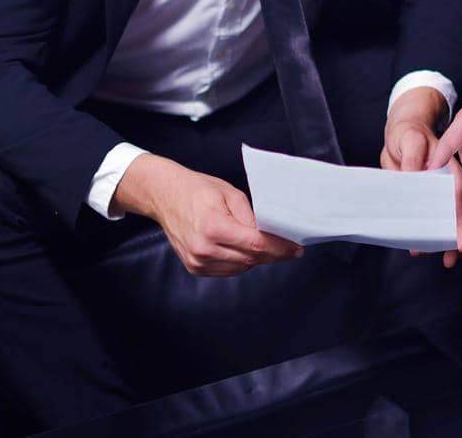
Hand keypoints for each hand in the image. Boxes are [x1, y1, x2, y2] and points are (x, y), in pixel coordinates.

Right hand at [113, 154, 302, 276]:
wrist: (165, 196)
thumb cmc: (198, 190)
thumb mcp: (231, 194)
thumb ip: (251, 217)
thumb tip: (271, 235)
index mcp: (213, 227)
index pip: (256, 245)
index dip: (280, 248)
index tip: (296, 249)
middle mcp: (204, 248)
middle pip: (251, 259)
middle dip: (273, 254)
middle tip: (289, 247)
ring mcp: (197, 261)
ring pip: (242, 268)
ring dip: (257, 258)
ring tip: (265, 244)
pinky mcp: (195, 268)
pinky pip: (228, 271)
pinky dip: (241, 262)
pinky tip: (244, 249)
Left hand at [382, 88, 461, 267]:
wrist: (404, 131)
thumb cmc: (409, 134)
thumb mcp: (410, 141)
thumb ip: (413, 162)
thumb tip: (414, 181)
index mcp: (449, 170)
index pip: (457, 197)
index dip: (460, 220)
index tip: (459, 240)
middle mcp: (449, 184)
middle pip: (460, 213)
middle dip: (457, 238)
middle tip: (451, 259)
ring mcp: (441, 193)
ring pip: (453, 219)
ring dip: (449, 240)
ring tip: (446, 260)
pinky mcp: (430, 199)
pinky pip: (437, 219)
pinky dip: (435, 233)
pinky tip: (428, 246)